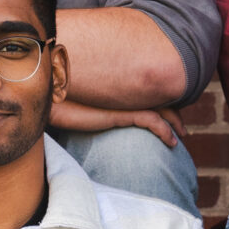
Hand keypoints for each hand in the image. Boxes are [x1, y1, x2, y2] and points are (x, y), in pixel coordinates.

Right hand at [51, 99, 183, 148]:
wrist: (47, 92)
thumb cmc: (56, 97)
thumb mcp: (75, 103)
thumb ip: (85, 105)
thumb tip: (85, 110)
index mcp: (115, 87)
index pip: (143, 91)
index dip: (158, 101)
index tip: (168, 115)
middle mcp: (123, 90)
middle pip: (157, 97)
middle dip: (171, 111)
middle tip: (181, 127)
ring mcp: (123, 100)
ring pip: (160, 108)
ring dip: (173, 122)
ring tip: (180, 136)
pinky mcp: (120, 111)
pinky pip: (151, 120)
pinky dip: (165, 130)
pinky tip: (171, 141)